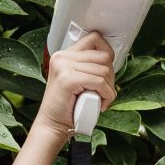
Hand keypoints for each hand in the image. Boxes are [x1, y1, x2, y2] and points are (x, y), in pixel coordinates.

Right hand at [30, 32, 117, 146]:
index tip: (107, 72)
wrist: (53, 126)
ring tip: (100, 100)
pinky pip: (100, 82)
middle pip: (104, 56)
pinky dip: (107, 95)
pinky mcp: (68, 79)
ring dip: (109, 89)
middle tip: (103, 91)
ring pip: (104, 71)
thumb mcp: (79, 81)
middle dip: (110, 76)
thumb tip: (111, 60)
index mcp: (64, 55)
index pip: (95, 38)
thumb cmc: (68, 107)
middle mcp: (62, 57)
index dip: (107, 54)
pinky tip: (101, 105)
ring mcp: (64, 66)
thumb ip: (89, 68)